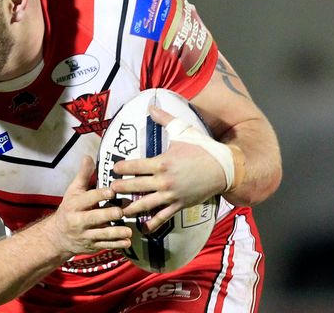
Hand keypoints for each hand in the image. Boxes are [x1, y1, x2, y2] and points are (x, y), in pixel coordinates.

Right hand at [43, 157, 131, 255]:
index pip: (87, 198)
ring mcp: (85, 235)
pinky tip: (127, 242)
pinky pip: (105, 246)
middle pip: (94, 218)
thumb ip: (83, 176)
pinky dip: (116, 245)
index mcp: (74, 205)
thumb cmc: (69, 209)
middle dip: (107, 215)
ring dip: (115, 233)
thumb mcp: (73, 191)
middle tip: (121, 212)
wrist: (57, 236)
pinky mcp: (91, 246)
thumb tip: (88, 156)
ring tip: (129, 231)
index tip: (112, 191)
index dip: (99, 195)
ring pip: (101, 234)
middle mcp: (78, 221)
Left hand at [110, 105, 225, 233]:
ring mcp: (171, 195)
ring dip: (130, 208)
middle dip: (120, 189)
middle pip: (135, 186)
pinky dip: (151, 224)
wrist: (225, 168)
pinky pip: (163, 217)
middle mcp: (164, 180)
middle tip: (108, 190)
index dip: (121, 168)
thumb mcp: (183, 130)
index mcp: (162, 162)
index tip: (113, 168)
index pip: (134, 166)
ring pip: (145, 204)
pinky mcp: (179, 205)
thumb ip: (164, 119)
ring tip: (117, 210)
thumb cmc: (202, 147)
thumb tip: (150, 105)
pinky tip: (141, 228)